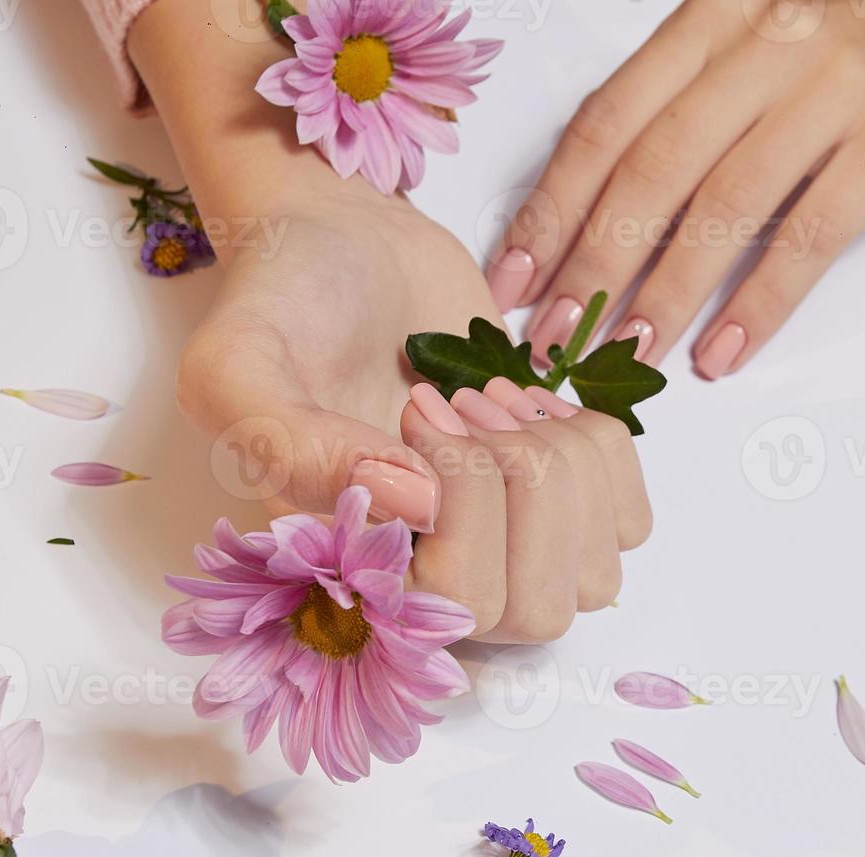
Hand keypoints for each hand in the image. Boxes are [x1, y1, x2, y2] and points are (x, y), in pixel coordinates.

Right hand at [133, 0, 651, 641]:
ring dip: (561, 465)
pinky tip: (533, 405)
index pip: (453, 611)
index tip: (418, 408)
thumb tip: (414, 500)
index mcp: (355, 574)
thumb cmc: (283, 301)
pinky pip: (627, 522)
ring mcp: (507, 544)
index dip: (465, 514)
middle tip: (466, 402)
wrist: (342, 239)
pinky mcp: (562, 495)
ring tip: (488, 397)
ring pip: (593, 574)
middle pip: (536, 609)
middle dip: (524, 488)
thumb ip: (293, 446)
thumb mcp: (237, 366)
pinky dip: (598, 451)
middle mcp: (433, 577)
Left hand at [489, 0, 864, 377]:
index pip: (607, 122)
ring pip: (722, 206)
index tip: (515, 274)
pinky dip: (761, 301)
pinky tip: (724, 350)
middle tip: (554, 336)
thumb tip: (604, 196)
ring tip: (625, 354)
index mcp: (712, 21)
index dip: (551, 205)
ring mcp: (831, 91)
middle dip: (590, 264)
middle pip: (650, 170)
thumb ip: (688, 97)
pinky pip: (811, 233)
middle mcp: (762, 47)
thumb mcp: (758, 30)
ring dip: (664, 292)